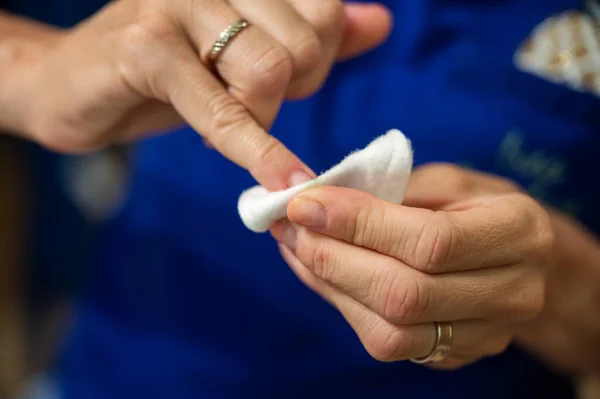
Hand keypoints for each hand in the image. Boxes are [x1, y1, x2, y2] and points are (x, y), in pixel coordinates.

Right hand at [15, 0, 390, 189]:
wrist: (73, 83)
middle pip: (305, 44)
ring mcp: (176, 3)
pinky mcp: (144, 47)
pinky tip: (273, 179)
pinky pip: (221, 107)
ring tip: (221, 116)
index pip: (325, 15)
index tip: (279, 83)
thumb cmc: (167, 71)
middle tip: (245, 104)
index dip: (315, 63)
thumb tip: (379, 22)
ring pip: (270, 71)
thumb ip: (316, 37)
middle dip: (289, 93)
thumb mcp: (246, 52)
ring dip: (259, 118)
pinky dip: (253, 151)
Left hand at [272, 163, 552, 368]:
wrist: (523, 261)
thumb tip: (318, 201)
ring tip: (295, 247)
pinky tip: (317, 272)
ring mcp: (485, 335)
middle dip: (333, 258)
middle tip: (290, 226)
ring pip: (390, 332)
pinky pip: (386, 343)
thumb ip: (392, 190)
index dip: (360, 224)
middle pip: (405, 295)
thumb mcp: (448, 181)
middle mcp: (512, 294)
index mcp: (519, 233)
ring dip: (329, 286)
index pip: (430, 241)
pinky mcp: (454, 357)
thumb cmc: (479, 208)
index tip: (305, 204)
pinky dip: (341, 305)